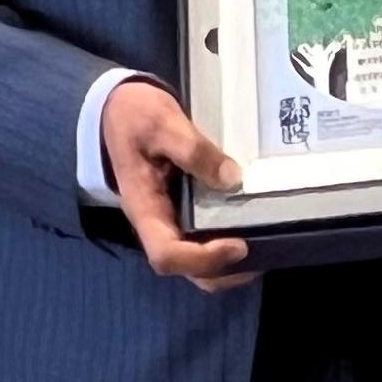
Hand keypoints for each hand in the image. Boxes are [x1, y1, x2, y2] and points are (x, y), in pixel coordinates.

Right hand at [102, 78, 252, 287]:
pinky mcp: (180, 211)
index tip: (238, 245)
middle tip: (260, 256)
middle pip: (183, 268)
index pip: (166, 254)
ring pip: (193, 262)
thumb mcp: (161, 122)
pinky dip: (225, 248)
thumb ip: (192, 149)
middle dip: (221, 272)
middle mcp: (155, 222)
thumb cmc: (135, 115)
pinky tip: (251, 231)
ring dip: (226, 267)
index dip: (202, 259)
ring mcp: (167, 219)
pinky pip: (200, 241)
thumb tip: (232, 179)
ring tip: (263, 249)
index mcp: (143, 207)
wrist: (118, 108)